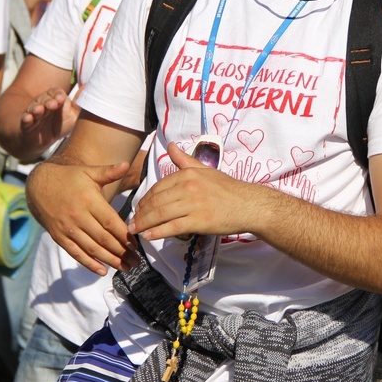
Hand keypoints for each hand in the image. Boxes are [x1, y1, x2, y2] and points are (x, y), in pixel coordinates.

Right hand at [20, 86, 82, 149]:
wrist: (44, 141)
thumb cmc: (60, 125)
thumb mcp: (72, 116)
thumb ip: (78, 103)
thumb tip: (88, 86)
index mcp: (54, 100)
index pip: (55, 93)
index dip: (57, 95)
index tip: (61, 98)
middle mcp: (43, 104)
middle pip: (44, 99)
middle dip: (48, 101)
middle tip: (53, 104)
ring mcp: (34, 114)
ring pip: (34, 108)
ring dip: (37, 108)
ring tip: (39, 110)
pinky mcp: (26, 124)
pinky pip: (25, 119)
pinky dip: (26, 118)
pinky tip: (28, 118)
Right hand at [26, 159, 134, 274]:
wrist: (39, 185)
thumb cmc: (70, 177)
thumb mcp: (89, 171)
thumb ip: (108, 172)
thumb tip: (125, 164)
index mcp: (89, 200)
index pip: (110, 222)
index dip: (124, 236)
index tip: (136, 246)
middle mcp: (78, 216)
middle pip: (103, 239)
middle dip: (121, 252)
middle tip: (137, 262)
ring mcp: (67, 228)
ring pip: (91, 248)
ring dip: (110, 260)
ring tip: (126, 268)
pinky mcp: (59, 236)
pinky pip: (75, 253)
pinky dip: (89, 263)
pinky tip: (103, 271)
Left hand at [128, 143, 264, 240]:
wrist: (249, 205)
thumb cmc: (227, 188)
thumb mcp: (206, 170)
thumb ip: (185, 160)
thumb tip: (171, 146)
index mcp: (188, 174)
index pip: (158, 187)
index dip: (145, 199)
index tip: (139, 208)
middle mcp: (189, 187)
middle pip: (156, 201)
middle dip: (141, 213)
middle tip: (133, 221)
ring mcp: (194, 204)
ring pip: (161, 214)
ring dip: (144, 223)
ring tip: (135, 230)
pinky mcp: (199, 221)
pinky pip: (173, 227)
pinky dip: (158, 232)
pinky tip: (148, 236)